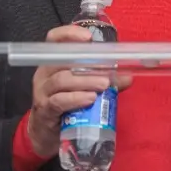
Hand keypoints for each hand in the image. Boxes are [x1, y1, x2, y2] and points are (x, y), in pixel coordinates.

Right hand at [25, 26, 128, 160]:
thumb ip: (104, 82)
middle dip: (87, 64)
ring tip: (103, 86)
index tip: (88, 38)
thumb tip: (128, 77)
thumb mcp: (82, 90)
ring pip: (61, 80)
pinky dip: (75, 98)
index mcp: (53, 63)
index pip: (54, 39)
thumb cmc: (65, 108)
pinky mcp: (44, 110)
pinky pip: (58, 100)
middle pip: (62, 61)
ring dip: (85, 81)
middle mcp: (44, 74)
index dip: (69, 34)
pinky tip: (89, 99)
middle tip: (108, 73)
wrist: (46, 136)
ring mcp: (42, 92)